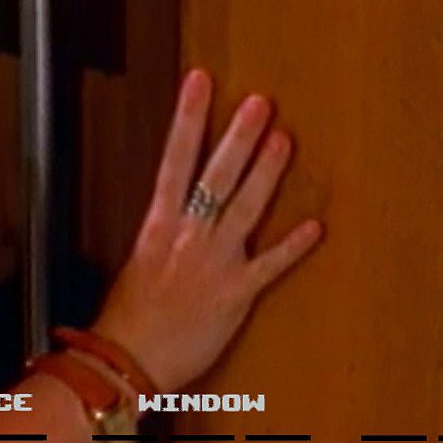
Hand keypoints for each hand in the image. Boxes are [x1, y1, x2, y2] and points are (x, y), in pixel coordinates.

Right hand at [88, 70, 323, 394]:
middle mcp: (188, 236)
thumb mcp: (137, 263)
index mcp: (157, 225)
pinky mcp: (237, 293)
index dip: (189, 118)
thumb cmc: (127, 316)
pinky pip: (270, 265)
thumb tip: (178, 212)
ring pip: (246, 208)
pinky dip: (293, 246)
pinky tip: (315, 226)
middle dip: (239, 135)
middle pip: (217, 175)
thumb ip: (163, 235)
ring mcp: (215, 262)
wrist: (128, 360)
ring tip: (284, 139)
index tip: (199, 82)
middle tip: (259, 101)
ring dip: (267, 173)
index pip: (174, 159)